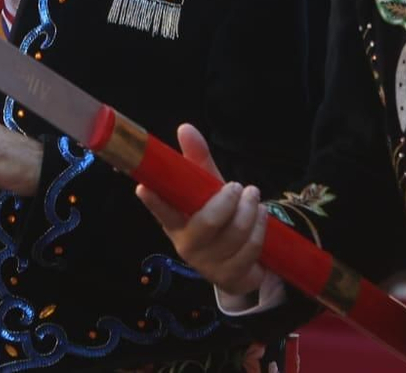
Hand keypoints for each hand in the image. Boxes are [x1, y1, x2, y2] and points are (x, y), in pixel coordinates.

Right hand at [136, 124, 269, 297]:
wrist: (237, 265)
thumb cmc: (216, 219)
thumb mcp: (206, 190)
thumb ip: (197, 161)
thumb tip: (186, 127)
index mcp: (174, 222)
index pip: (161, 211)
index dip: (153, 202)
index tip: (144, 188)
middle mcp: (187, 245)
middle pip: (206, 223)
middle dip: (227, 201)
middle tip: (239, 186)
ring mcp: (209, 264)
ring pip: (234, 235)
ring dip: (249, 212)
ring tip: (254, 197)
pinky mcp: (231, 277)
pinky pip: (250, 250)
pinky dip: (260, 229)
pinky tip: (262, 217)